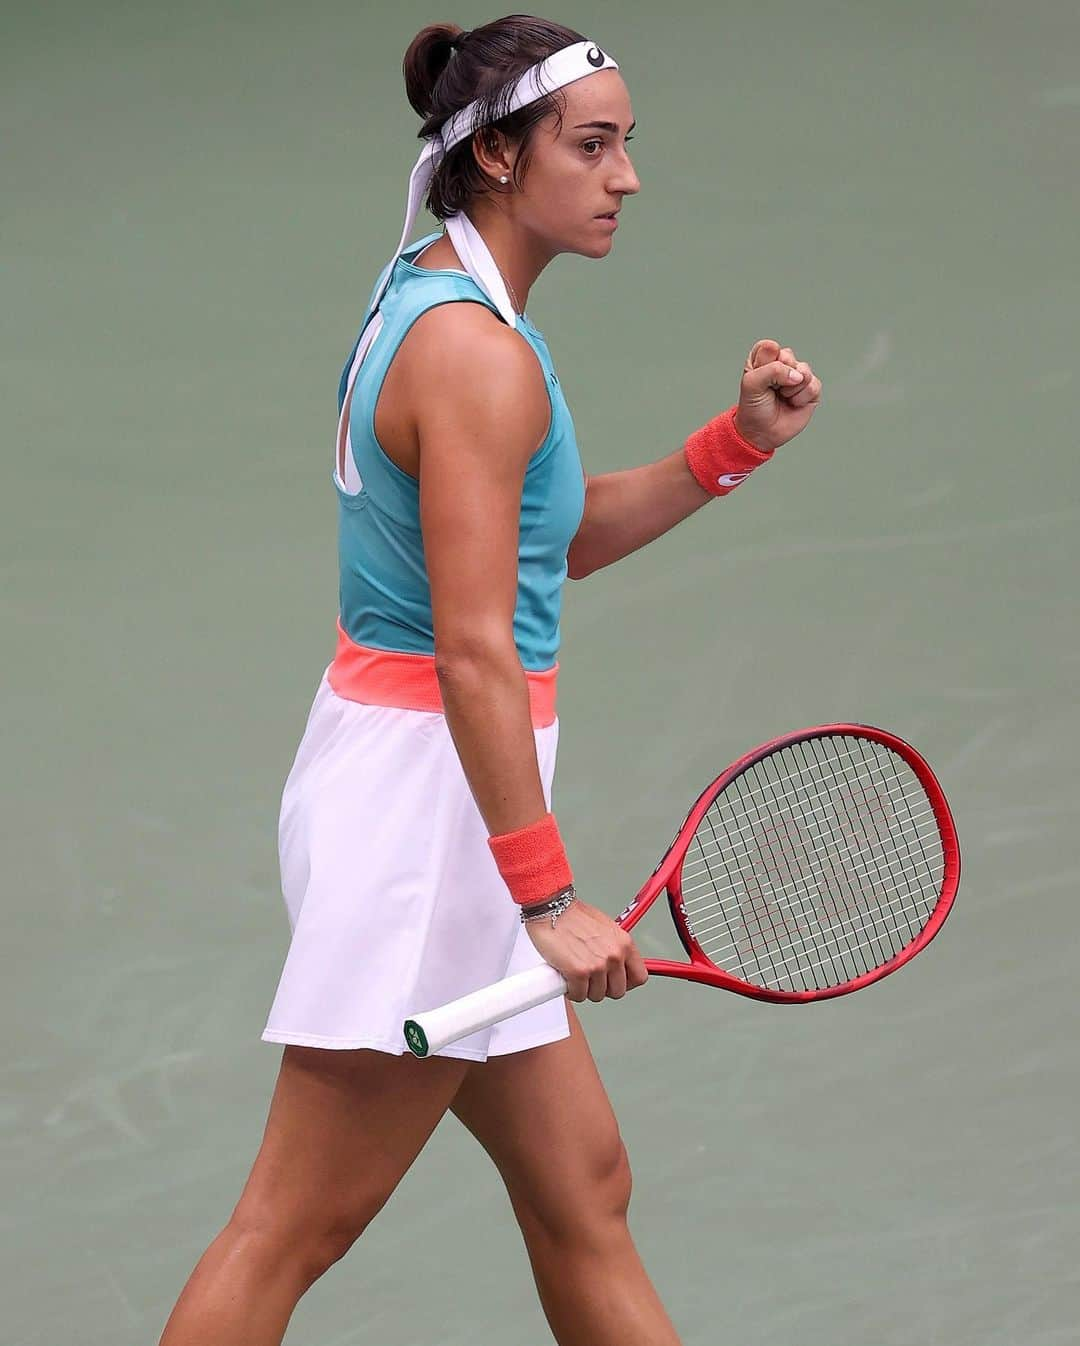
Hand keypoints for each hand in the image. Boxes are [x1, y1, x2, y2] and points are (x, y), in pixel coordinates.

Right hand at [525, 898, 648, 1002]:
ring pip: (597, 995)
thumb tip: (615, 964)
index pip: (639, 976)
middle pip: (618, 990)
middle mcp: (614, 955)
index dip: (627, 983)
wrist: (551, 910)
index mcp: (624, 943)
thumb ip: (613, 947)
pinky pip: (579, 995)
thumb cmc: (572, 916)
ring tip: (576, 974)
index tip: (616, 982)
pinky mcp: (579, 973)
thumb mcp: (604, 928)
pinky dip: (571, 990)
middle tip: (591, 979)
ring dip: (585, 989)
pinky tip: (567, 977)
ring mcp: (597, 965)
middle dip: (603, 988)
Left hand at [734, 338, 822, 452]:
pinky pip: (814, 385)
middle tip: (771, 389)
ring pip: (804, 370)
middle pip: (788, 356)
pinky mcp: (811, 389)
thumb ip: (772, 370)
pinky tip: (793, 403)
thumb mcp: (751, 384)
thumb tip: (798, 375)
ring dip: (791, 388)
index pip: (770, 346)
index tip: (758, 378)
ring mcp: (798, 376)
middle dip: (779, 376)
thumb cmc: (754, 408)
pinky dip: (801, 398)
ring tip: (782, 397)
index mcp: (764, 359)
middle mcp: (782, 364)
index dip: (765, 363)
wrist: (762, 433)